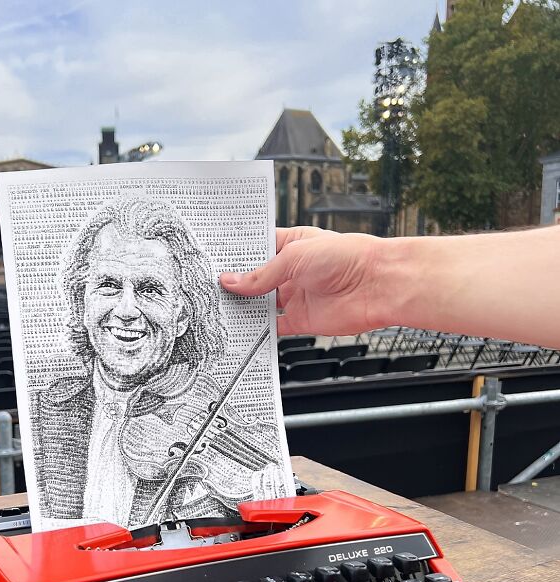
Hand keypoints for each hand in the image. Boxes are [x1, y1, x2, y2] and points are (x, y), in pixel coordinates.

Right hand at [220, 227, 384, 336]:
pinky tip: (243, 330)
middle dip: (235, 284)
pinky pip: (274, 328)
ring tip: (218, 310)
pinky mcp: (301, 320)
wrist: (377, 285)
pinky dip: (259, 331)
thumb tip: (231, 281)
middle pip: (256, 280)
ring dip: (243, 308)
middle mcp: (292, 272)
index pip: (256, 251)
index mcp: (291, 245)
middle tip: (209, 288)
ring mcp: (296, 297)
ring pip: (261, 305)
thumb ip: (261, 275)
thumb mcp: (294, 257)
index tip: (213, 263)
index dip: (236, 257)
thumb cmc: (347, 257)